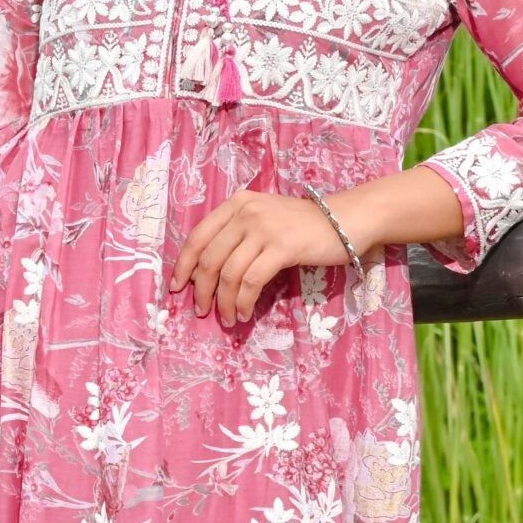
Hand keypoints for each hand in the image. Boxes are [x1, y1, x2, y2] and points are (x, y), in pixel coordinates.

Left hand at [168, 188, 365, 329]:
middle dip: (201, 290)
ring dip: (223, 302)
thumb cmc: (303, 226)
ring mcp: (264, 228)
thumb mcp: (264, 220)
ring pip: (229, 273)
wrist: (345, 219)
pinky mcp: (282, 247)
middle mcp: (246, 211)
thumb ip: (237, 236)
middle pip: (209, 258)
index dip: (183, 265)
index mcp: (236, 203)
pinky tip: (245, 313)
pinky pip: (251, 281)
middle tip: (202, 312)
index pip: (197, 237)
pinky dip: (243, 301)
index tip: (178, 288)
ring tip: (228, 319)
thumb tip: (208, 274)